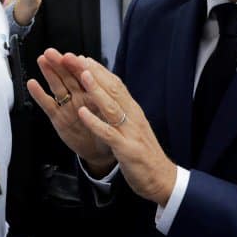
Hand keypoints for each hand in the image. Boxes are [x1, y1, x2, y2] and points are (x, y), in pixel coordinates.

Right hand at [27, 49, 114, 172]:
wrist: (102, 151)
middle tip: (50, 53)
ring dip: (49, 72)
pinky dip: (39, 94)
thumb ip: (104, 92)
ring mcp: (68, 105)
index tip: (70, 56)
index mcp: (93, 91)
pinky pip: (48, 104)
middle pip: (68, 75)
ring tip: (42, 61)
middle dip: (59, 63)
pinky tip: (32, 84)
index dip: (77, 65)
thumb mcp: (112, 110)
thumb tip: (98, 73)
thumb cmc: (109, 129)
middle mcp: (79, 95)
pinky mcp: (58, 117)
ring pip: (57, 85)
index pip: (84, 73)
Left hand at [60, 55, 176, 205]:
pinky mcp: (127, 149)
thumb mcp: (132, 126)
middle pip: (111, 89)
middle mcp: (132, 116)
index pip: (114, 84)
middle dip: (92, 72)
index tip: (81, 57)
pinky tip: (82, 113)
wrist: (163, 178)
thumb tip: (107, 92)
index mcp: (132, 110)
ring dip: (96, 90)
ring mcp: (130, 132)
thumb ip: (121, 109)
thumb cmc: (143, 152)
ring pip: (111, 106)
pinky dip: (95, 122)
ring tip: (83, 76)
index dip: (98, 70)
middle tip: (73, 58)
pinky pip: (109, 133)